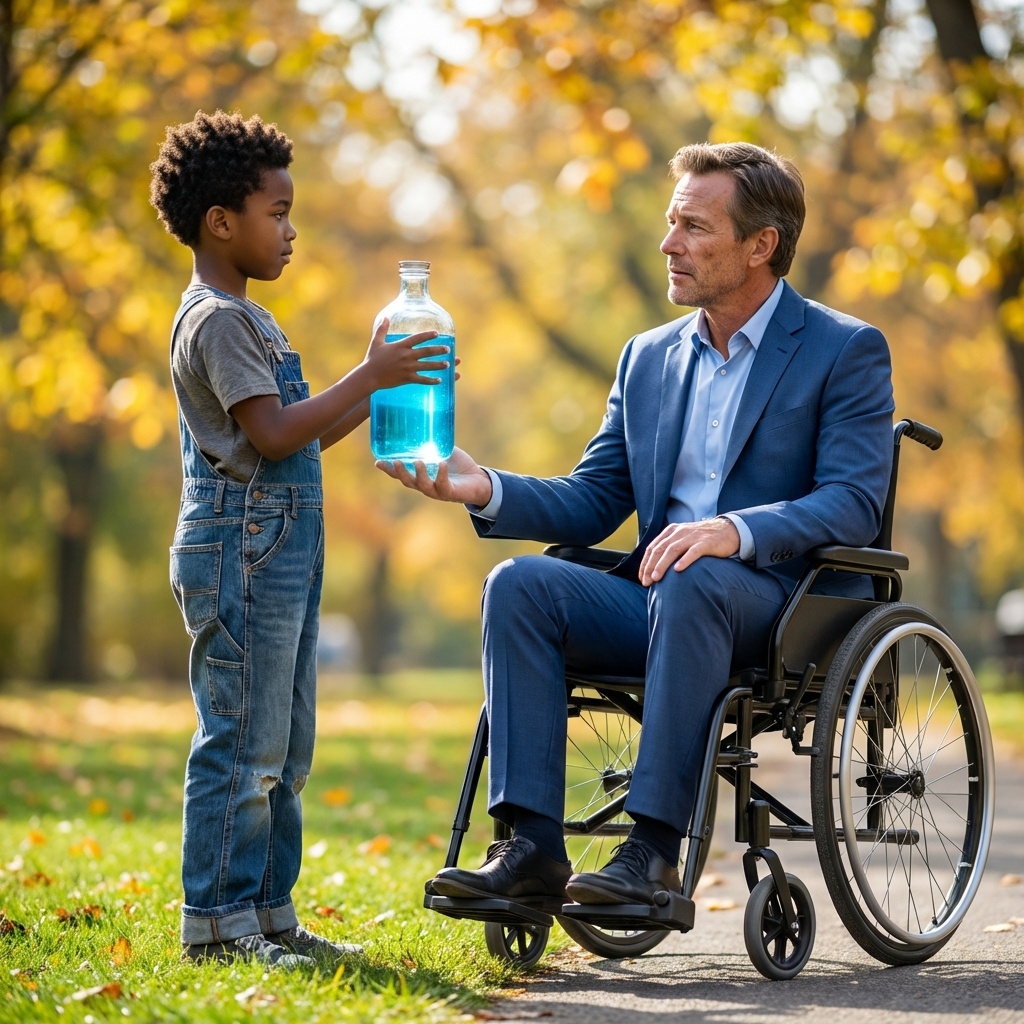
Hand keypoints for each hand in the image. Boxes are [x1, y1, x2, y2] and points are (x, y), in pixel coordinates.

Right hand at [364, 317, 450, 389]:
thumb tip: (386, 317)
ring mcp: (407, 367)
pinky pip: (422, 379)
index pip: (418, 338)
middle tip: (448, 349)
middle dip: (438, 350)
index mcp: (400, 345)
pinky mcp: (407, 378)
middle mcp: (406, 355)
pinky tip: (440, 380)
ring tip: (448, 364)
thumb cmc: (372, 359)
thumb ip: (382, 329)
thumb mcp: (376, 342)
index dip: (428, 335)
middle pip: (426, 351)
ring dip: (439, 365)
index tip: (437, 333)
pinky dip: (431, 380)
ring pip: (427, 365)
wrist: (369, 375)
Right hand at [375, 447, 492, 505]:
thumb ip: (433, 442)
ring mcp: (437, 491)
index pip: (400, 474)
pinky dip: (441, 474)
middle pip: (407, 482)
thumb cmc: (458, 466)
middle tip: (394, 462)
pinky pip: (443, 485)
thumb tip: (424, 422)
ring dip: (419, 474)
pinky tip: (441, 464)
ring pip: (423, 486)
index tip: (377, 461)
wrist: (479, 480)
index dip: (388, 470)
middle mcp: (426, 485)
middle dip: (400, 473)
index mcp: (420, 476)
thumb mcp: (443, 451)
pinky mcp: (450, 493)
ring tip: (418, 461)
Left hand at [638, 518, 739, 586]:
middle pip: (660, 549)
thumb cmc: (702, 540)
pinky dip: (684, 560)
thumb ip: (669, 548)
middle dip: (650, 566)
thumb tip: (653, 568)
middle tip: (646, 582)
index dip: (645, 563)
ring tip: (656, 578)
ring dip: (662, 565)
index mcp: (671, 531)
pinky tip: (678, 569)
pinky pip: (693, 551)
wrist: (728, 531)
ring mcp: (692, 536)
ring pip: (673, 550)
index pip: (652, 547)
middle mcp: (680, 532)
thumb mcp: (683, 539)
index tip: (641, 578)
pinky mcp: (706, 543)